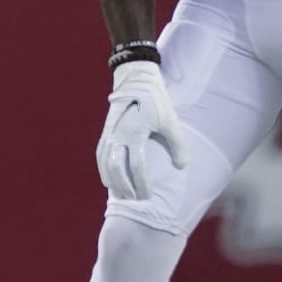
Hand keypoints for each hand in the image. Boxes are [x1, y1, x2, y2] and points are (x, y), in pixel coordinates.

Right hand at [97, 60, 187, 199]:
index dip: (141, 184)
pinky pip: (100, 155)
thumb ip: (178, 145)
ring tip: (119, 194)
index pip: (136, 167)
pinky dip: (103, 169)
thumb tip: (182, 167)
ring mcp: (109, 134)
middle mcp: (118, 135)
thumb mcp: (171, 122)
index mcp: (135, 133)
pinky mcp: (105, 132)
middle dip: (124, 187)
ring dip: (111, 181)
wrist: (136, 81)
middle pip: (116, 169)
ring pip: (105, 163)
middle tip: (134, 200)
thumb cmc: (157, 102)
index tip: (147, 196)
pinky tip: (108, 179)